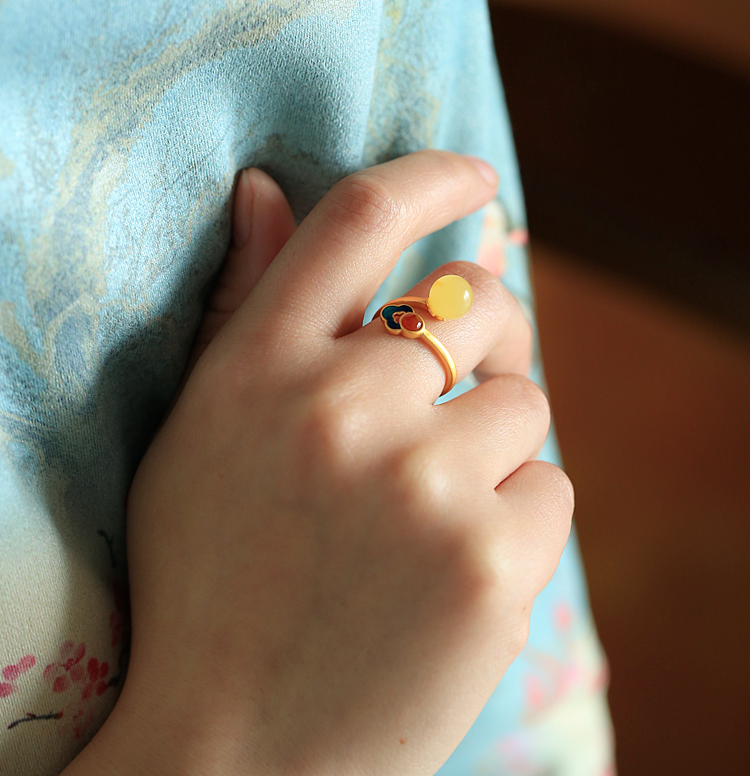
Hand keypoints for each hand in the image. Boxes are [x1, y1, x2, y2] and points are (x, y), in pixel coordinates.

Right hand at [69, 151, 572, 775]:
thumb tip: (266, 185)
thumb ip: (243, 303)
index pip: (361, 218)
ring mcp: (421, 485)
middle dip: (485, 333)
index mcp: (258, 367)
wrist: (236, 754)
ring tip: (430, 510)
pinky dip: (519, 513)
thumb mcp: (201, 429)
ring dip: (496, 438)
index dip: (432, 176)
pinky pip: (552, 482)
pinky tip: (452, 565)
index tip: (474, 178)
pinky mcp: (492, 563)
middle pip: (476, 302)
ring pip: (527, 398)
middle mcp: (340, 407)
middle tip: (453, 394)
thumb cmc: (210, 579)